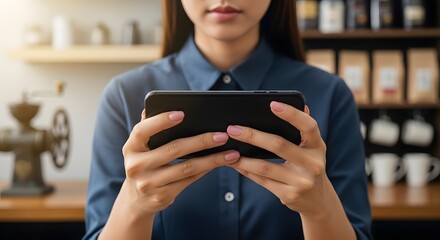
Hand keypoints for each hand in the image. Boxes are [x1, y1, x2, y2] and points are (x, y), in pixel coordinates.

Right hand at [122, 110, 239, 216]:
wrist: (137, 199)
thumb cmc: (144, 163)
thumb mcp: (140, 147)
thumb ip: (147, 127)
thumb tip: (153, 105)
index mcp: (130, 147)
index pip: (142, 131)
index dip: (161, 121)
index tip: (182, 113)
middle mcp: (136, 166)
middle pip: (174, 149)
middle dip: (201, 141)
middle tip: (222, 135)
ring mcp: (149, 183)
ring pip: (186, 168)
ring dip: (212, 159)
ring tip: (230, 152)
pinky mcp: (162, 196)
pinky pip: (189, 180)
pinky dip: (206, 170)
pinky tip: (219, 163)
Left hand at [226, 101, 329, 217]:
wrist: (318, 201)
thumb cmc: (308, 166)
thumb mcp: (312, 148)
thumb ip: (304, 130)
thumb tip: (301, 105)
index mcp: (317, 146)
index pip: (308, 126)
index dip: (291, 114)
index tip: (272, 104)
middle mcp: (312, 163)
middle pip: (279, 145)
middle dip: (252, 136)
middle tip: (233, 129)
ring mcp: (301, 181)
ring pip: (266, 166)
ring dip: (243, 158)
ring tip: (228, 149)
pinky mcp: (289, 195)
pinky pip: (262, 180)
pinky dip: (247, 171)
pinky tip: (236, 163)